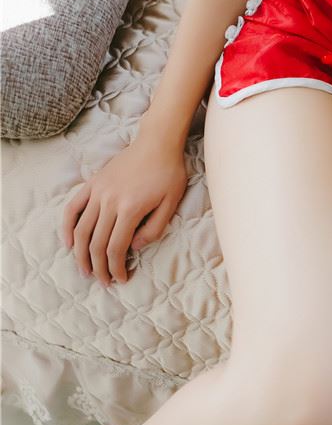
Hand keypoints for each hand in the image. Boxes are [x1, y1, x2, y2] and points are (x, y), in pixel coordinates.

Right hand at [62, 134, 188, 285]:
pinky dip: (68, 226)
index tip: (121, 279)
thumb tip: (134, 248)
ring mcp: (98, 192)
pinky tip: (69, 243)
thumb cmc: (169, 173)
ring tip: (84, 270)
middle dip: (98, 267)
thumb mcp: (171, 203)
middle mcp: (109, 201)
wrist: (157, 142)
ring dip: (80, 253)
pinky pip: (73, 208)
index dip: (116, 267)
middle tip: (103, 282)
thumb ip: (153, 229)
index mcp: (130, 209)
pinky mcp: (92, 183)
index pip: (116, 247)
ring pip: (82, 229)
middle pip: (97, 243)